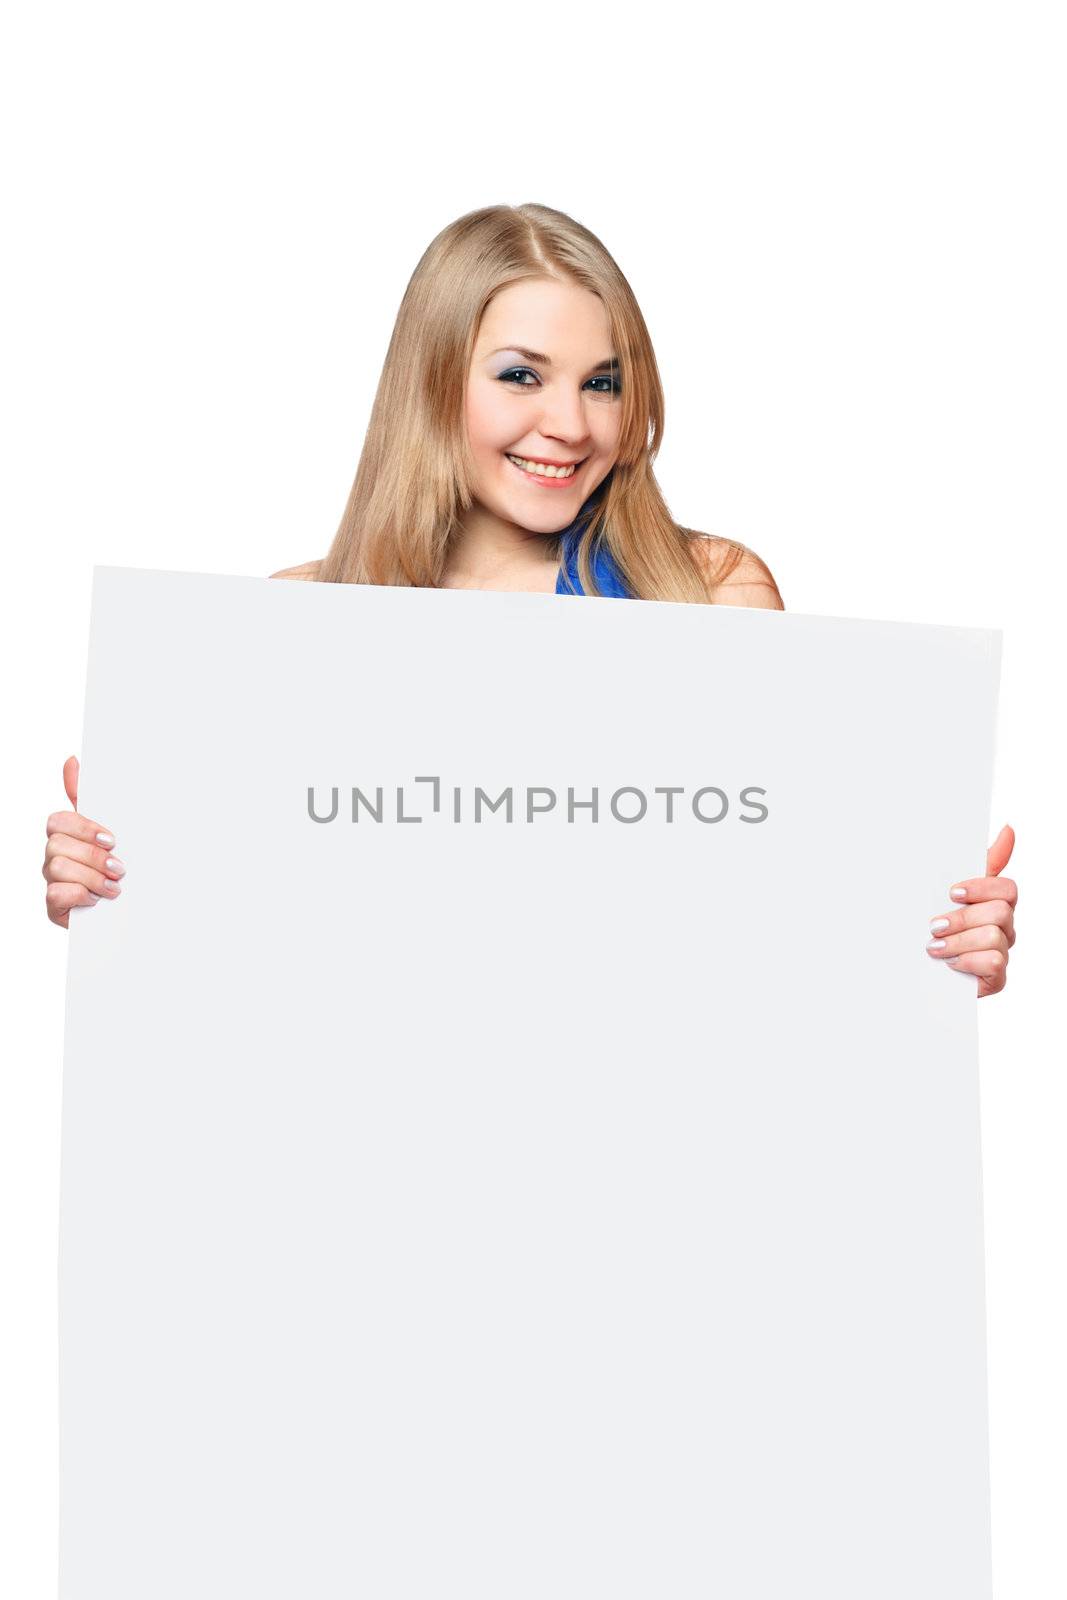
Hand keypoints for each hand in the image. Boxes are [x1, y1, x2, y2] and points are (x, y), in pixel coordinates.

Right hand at [43, 755, 125, 928]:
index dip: (84, 828)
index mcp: (67, 835)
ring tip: (113, 887)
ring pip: (58, 867)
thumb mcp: (108, 828)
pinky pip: (55, 894)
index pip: (59, 820)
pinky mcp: (54, 905)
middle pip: (57, 844)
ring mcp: (53, 880)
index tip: (112, 839)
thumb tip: (72, 760)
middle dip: (93, 856)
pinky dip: (80, 895)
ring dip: (92, 878)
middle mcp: (55, 856)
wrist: (131, 905)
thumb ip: (87, 797)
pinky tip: (95, 899)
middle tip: (118, 867)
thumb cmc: (115, 864)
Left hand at [925, 823, 1016, 997]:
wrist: (918, 969)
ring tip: (935, 948)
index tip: (952, 893)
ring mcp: (1003, 952)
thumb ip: (980, 863)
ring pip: (995, 937)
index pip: (1007, 889)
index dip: (981, 888)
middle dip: (962, 919)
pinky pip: (995, 963)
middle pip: (1001, 912)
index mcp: (995, 903)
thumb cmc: (939, 926)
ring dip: (959, 942)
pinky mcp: (997, 977)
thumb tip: (1008, 829)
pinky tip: (951, 963)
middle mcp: (1004, 927)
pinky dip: (968, 962)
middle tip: (934, 926)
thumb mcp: (950, 892)